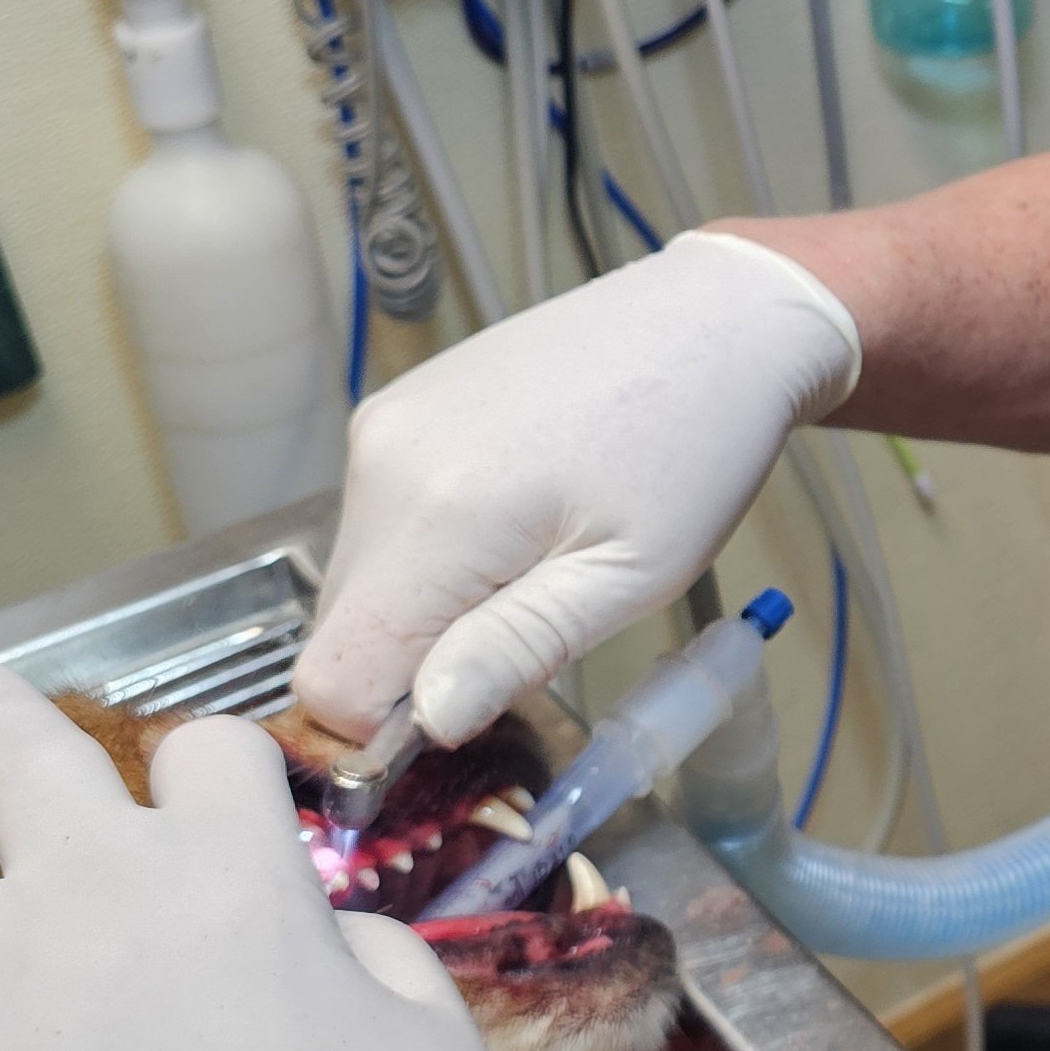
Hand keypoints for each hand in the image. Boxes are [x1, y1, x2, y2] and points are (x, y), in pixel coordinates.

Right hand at [293, 227, 861, 745]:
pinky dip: (432, 555)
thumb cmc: (696, 452)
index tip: (478, 712)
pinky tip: (519, 521)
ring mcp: (382, 425)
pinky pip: (380, 524)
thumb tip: (428, 721)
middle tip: (534, 632)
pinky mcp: (395, 409)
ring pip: (362, 582)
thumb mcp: (630, 575)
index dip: (390, 730)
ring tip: (537, 566)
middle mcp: (381, 463)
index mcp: (435, 514)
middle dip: (419, 668)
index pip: (335, 679)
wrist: (714, 320)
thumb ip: (518, 647)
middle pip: (343, 633)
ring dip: (430, 610)